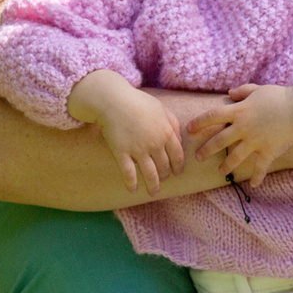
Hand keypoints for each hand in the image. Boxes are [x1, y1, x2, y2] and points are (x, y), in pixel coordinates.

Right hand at [71, 71, 185, 192]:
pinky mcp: (121, 152)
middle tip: (162, 180)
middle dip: (164, 176)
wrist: (113, 100)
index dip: (178, 167)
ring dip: (153, 185)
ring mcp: (138, 149)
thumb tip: (179, 140)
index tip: (177, 173)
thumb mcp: (162, 109)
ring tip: (153, 192)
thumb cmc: (138, 102)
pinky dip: (132, 183)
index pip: (177, 155)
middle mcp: (155, 144)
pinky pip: (128, 173)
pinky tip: (133, 190)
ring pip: (149, 173)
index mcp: (166, 132)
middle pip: (164, 166)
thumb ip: (173, 123)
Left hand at [187, 83, 292, 185]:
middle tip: (198, 157)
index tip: (189, 129)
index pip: (212, 116)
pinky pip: (260, 167)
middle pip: (219, 141)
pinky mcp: (268, 151)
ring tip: (220, 171)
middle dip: (206, 150)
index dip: (199, 122)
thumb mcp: (258, 90)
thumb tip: (230, 93)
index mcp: (239, 111)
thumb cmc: (280, 96)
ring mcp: (255, 141)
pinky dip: (257, 177)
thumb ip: (243, 91)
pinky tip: (253, 185)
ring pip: (235, 157)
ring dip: (226, 165)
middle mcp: (243, 128)